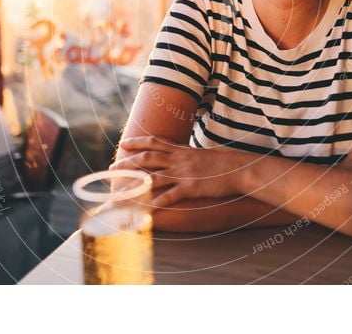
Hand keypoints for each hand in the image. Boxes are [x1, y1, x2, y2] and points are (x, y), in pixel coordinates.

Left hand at [111, 136, 246, 207]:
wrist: (239, 169)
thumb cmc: (222, 163)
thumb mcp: (201, 154)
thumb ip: (186, 155)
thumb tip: (177, 156)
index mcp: (181, 150)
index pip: (154, 142)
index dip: (137, 142)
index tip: (123, 144)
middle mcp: (179, 159)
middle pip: (147, 158)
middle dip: (127, 163)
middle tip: (112, 168)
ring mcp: (184, 173)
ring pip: (153, 177)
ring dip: (134, 185)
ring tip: (120, 191)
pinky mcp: (191, 188)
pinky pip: (169, 196)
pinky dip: (156, 203)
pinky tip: (145, 210)